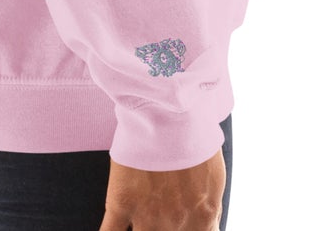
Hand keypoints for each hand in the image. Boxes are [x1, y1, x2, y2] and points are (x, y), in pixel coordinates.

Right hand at [98, 144, 224, 229]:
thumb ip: (210, 208)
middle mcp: (176, 225)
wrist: (170, 109)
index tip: (181, 227)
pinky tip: (114, 229)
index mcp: (202, 219)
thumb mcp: (214, 177)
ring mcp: (147, 217)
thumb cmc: (196, 135)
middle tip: (158, 218)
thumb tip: (208, 222)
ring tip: (140, 221)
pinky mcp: (122, 203)